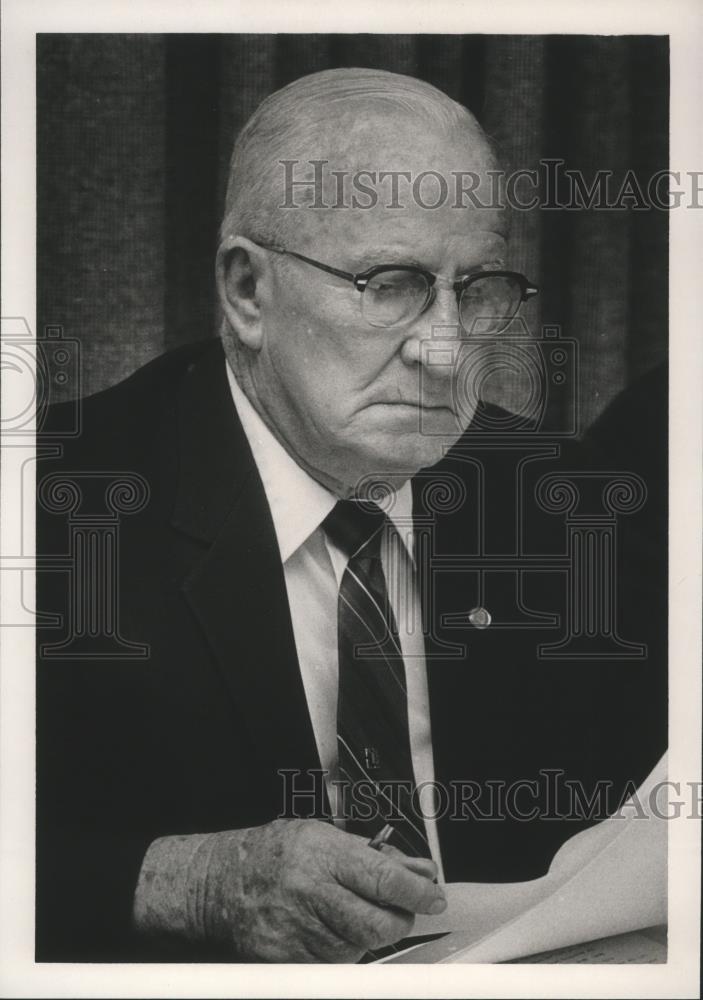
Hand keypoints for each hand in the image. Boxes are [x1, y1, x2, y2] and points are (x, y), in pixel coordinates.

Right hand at [186, 819, 445, 960]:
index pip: (384, 878)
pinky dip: (345, 950)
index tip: (433, 895)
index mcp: (322, 855)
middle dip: (400, 919)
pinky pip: (335, 964)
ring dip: (371, 934)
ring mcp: (299, 930)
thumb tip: (418, 870)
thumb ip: (373, 854)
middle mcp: (311, 893)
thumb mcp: (323, 835)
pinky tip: (333, 929)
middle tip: (402, 909)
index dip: (417, 891)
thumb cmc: (273, 853)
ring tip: (356, 912)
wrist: (219, 883)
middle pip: (378, 924)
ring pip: (360, 948)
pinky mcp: (289, 960)